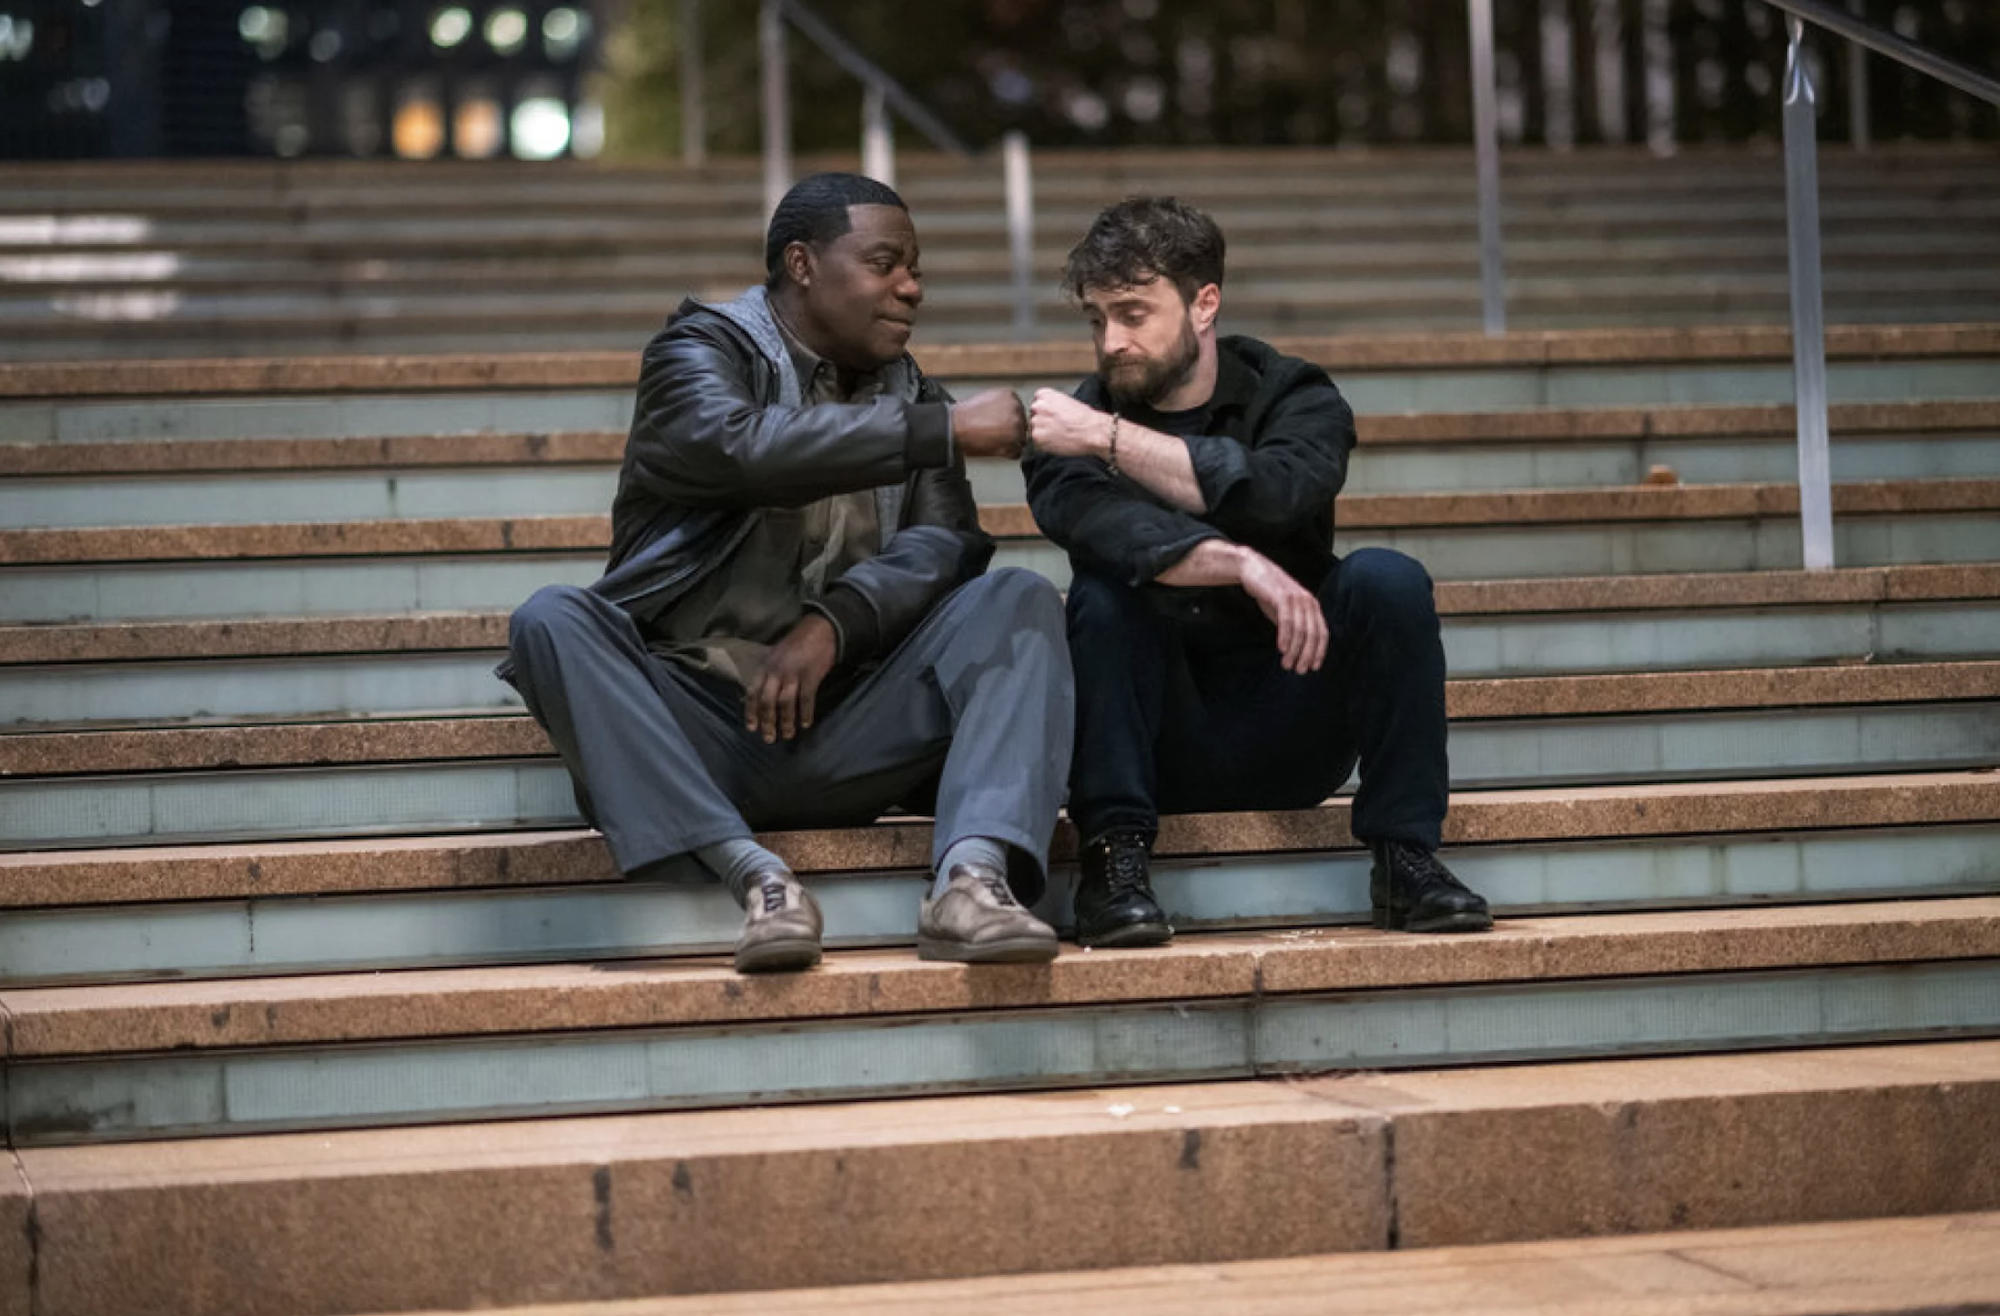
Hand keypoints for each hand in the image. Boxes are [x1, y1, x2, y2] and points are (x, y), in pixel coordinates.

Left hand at [746, 614, 838, 742]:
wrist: (820, 629)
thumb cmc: (797, 644)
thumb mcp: (776, 655)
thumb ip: (769, 673)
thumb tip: (761, 695)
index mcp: (765, 666)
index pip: (753, 691)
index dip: (751, 711)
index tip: (751, 727)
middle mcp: (776, 671)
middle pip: (767, 701)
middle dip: (767, 722)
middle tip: (769, 738)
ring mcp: (793, 673)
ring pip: (785, 702)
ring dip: (786, 721)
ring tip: (788, 735)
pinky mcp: (811, 675)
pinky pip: (806, 699)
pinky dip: (805, 713)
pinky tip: (805, 724)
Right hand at [950, 389, 1026, 459]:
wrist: (955, 425)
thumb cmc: (966, 414)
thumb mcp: (988, 398)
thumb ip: (1002, 404)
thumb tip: (1008, 415)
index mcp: (1011, 396)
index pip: (1019, 412)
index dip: (1009, 421)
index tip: (997, 424)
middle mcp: (1017, 409)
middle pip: (1022, 425)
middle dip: (1011, 432)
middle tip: (995, 435)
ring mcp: (1017, 426)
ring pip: (1021, 439)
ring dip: (1010, 444)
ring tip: (994, 443)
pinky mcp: (1013, 442)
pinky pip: (1017, 452)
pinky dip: (1008, 454)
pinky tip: (995, 449)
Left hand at [1028, 389, 1110, 458]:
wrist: (1091, 431)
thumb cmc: (1084, 417)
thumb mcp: (1066, 401)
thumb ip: (1052, 404)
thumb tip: (1046, 412)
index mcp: (1045, 394)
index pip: (1037, 403)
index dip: (1046, 413)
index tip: (1053, 417)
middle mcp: (1038, 406)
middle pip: (1033, 416)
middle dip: (1042, 423)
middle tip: (1056, 428)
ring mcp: (1036, 422)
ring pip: (1034, 430)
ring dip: (1043, 434)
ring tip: (1058, 436)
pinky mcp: (1037, 437)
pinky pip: (1036, 443)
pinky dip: (1045, 445)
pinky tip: (1057, 442)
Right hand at [1237, 551, 1327, 674]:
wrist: (1254, 570)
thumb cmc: (1270, 593)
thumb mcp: (1286, 611)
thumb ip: (1294, 626)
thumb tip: (1297, 650)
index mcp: (1313, 606)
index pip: (1322, 633)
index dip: (1319, 652)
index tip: (1313, 667)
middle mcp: (1308, 602)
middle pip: (1313, 634)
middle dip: (1307, 655)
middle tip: (1299, 670)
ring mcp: (1297, 598)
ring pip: (1300, 630)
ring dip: (1295, 651)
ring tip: (1287, 665)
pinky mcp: (1283, 596)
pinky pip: (1287, 621)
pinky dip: (1285, 637)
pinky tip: (1281, 649)